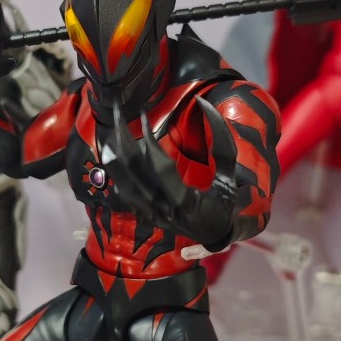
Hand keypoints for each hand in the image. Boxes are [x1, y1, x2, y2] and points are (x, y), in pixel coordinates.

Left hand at [101, 99, 239, 250]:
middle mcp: (165, 210)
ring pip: (125, 185)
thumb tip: (205, 105)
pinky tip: (113, 155)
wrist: (217, 235)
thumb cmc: (226, 204)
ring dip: (115, 158)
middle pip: (135, 174)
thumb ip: (222, 143)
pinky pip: (125, 195)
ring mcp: (153, 215)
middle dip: (124, 142)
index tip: (144, 116)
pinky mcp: (146, 216)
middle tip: (117, 114)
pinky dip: (117, 174)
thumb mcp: (230, 175)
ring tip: (110, 133)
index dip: (151, 143)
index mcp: (186, 201)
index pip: (161, 170)